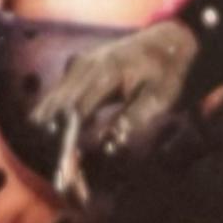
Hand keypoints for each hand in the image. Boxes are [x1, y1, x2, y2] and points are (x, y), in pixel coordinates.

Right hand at [39, 20, 199, 204]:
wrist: (169, 41)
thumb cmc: (167, 73)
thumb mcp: (160, 98)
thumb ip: (133, 120)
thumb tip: (107, 146)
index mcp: (106, 72)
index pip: (76, 111)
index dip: (68, 142)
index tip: (66, 172)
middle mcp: (86, 65)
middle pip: (58, 108)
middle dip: (56, 144)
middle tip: (63, 182)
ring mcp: (79, 64)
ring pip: (52, 102)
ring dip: (52, 132)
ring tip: (60, 170)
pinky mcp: (76, 68)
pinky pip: (57, 97)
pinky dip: (55, 120)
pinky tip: (60, 146)